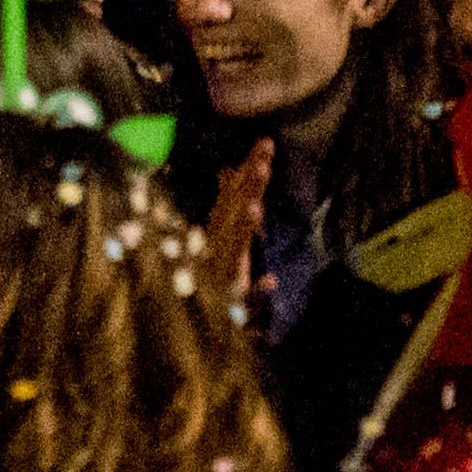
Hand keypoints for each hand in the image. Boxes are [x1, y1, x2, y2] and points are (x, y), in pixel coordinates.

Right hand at [206, 139, 276, 309]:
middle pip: (236, 213)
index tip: (267, 143)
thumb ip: (225, 207)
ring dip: (243, 229)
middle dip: (250, 188)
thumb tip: (229, 169)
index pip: (236, 195)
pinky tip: (271, 280)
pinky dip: (258, 291)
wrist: (201, 328)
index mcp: (219, 232)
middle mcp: (219, 248)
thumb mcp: (219, 240)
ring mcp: (223, 276)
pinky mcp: (232, 307)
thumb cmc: (211, 281)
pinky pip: (247, 299)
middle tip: (265, 162)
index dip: (250, 169)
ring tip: (256, 209)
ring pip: (235, 248)